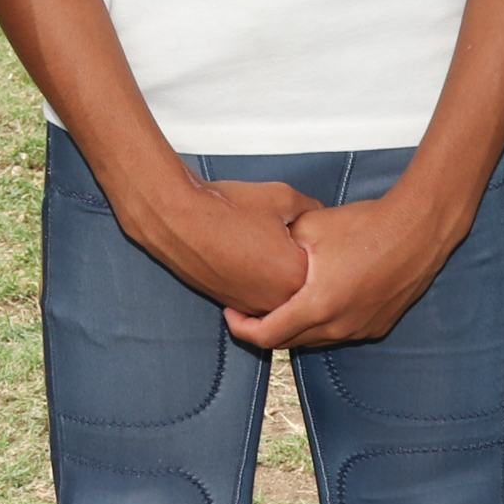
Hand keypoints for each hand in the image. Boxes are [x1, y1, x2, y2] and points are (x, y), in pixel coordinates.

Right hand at [116, 172, 311, 317]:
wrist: (179, 218)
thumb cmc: (229, 207)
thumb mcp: (283, 197)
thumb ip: (311, 209)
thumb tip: (319, 215)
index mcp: (296, 277)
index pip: (323, 266)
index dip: (315, 242)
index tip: (305, 227)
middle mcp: (277, 301)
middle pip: (302, 285)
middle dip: (296, 260)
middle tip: (283, 234)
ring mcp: (252, 306)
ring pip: (278, 294)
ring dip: (276, 273)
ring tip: (262, 241)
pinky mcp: (230, 303)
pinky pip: (255, 296)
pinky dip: (255, 278)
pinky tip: (246, 252)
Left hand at [226, 189, 456, 351]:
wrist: (415, 231)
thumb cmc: (364, 225)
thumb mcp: (309, 226)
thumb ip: (279, 245)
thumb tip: (259, 251)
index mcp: (317, 306)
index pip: (267, 336)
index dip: (241, 328)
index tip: (230, 312)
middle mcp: (338, 327)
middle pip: (288, 342)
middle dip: (264, 327)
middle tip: (249, 306)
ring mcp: (360, 330)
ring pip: (314, 339)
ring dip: (294, 326)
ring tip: (280, 300)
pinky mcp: (376, 326)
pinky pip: (339, 333)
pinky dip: (320, 323)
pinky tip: (316, 298)